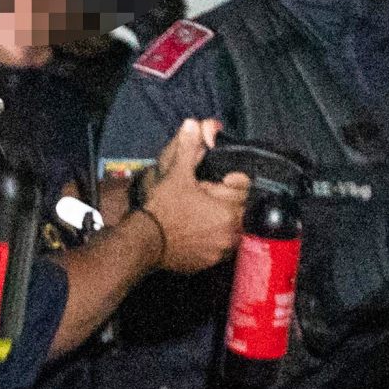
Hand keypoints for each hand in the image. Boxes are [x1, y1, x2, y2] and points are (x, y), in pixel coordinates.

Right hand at [139, 118, 248, 273]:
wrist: (144, 242)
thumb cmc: (161, 210)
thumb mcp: (177, 174)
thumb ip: (189, 148)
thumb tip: (193, 125)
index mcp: (228, 211)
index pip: (244, 190)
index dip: (229, 182)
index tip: (217, 182)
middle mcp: (230, 234)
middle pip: (239, 211)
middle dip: (226, 202)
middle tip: (204, 198)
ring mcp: (220, 251)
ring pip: (230, 230)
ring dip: (221, 222)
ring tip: (199, 215)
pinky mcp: (209, 263)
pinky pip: (218, 248)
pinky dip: (211, 239)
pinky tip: (195, 231)